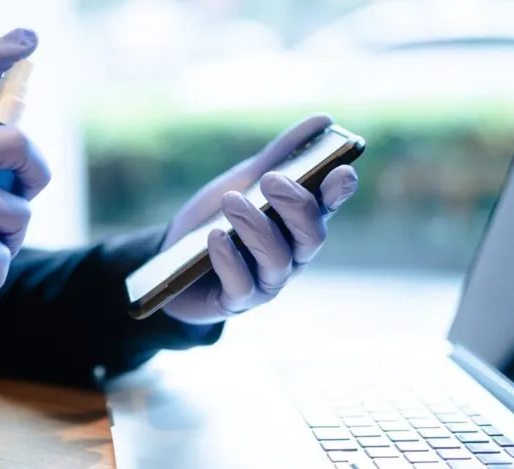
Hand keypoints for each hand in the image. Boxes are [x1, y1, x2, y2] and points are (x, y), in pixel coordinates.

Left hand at [162, 114, 357, 324]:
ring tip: (231, 201)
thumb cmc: (217, 218)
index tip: (341, 170)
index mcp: (297, 224)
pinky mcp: (237, 301)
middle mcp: (291, 255)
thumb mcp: (244, 181)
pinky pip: (241, 283)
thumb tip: (324, 121)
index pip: (328, 208)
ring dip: (255, 226)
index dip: (339, 192)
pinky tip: (215, 237)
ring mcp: (267, 281)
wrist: (171, 260)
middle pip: (311, 236)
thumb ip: (280, 155)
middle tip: (272, 179)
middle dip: (296, 206)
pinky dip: (229, 258)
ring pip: (277, 258)